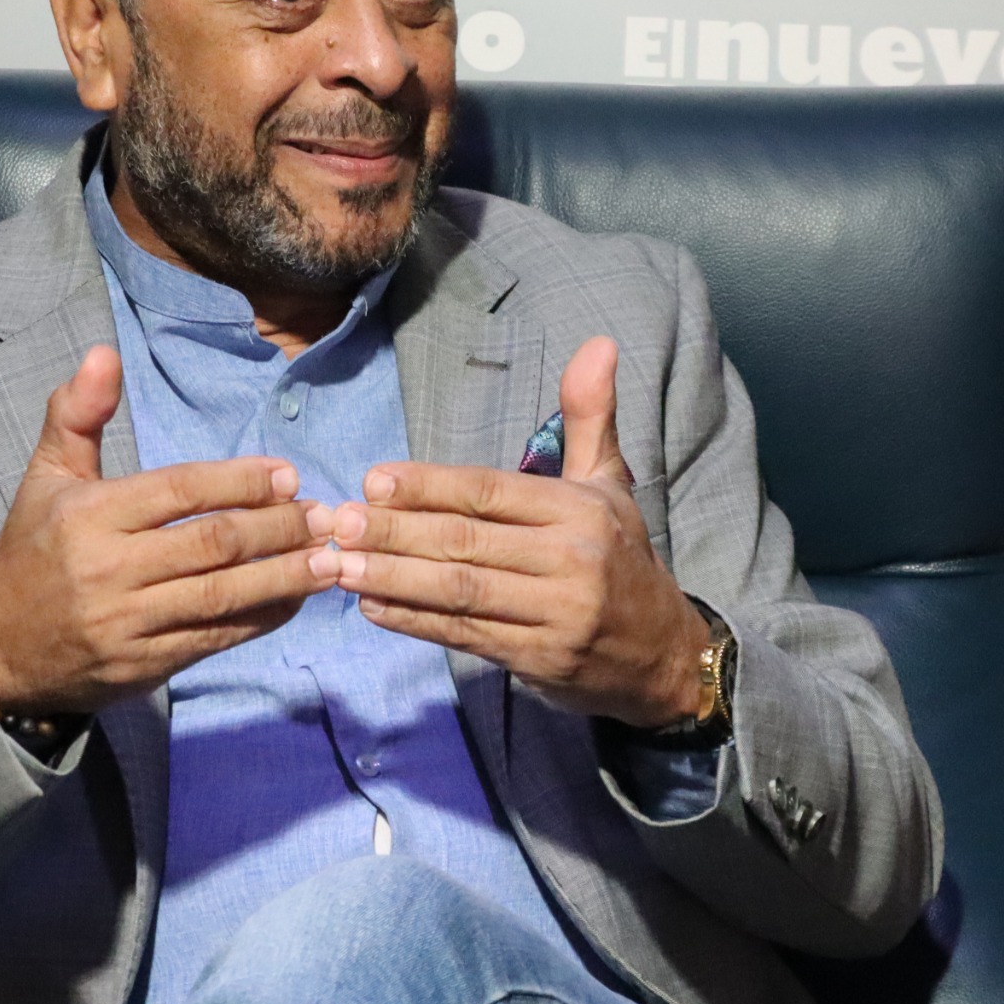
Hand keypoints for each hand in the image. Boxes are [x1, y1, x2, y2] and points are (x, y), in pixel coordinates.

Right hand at [0, 347, 335, 713]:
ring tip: (330, 560)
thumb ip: (77, 414)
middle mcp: (107, 569)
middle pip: (212, 544)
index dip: (239, 481)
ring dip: (284, 577)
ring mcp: (127, 623)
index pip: (178, 490)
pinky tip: (296, 599)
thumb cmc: (32, 551)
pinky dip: (262, 619)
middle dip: (276, 528)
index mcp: (87, 515)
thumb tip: (103, 352)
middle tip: (322, 515)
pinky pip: (215, 638)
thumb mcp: (45, 477)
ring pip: (222, 595)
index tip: (287, 475)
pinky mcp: (143, 666)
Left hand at [322, 336, 712, 726]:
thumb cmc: (622, 558)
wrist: (665, 653)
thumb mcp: (610, 484)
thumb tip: (598, 343)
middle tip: (339, 524)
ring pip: (461, 591)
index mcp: (579, 510)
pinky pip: (467, 635)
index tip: (374, 480)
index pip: (490, 492)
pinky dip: (415, 623)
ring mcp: (556, 614)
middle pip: (467, 542)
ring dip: (394, 579)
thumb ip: (590, 416)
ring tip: (342, 567)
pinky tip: (373, 608)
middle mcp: (570, 559)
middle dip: (397, 532)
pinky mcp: (540, 659)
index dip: (429, 485)